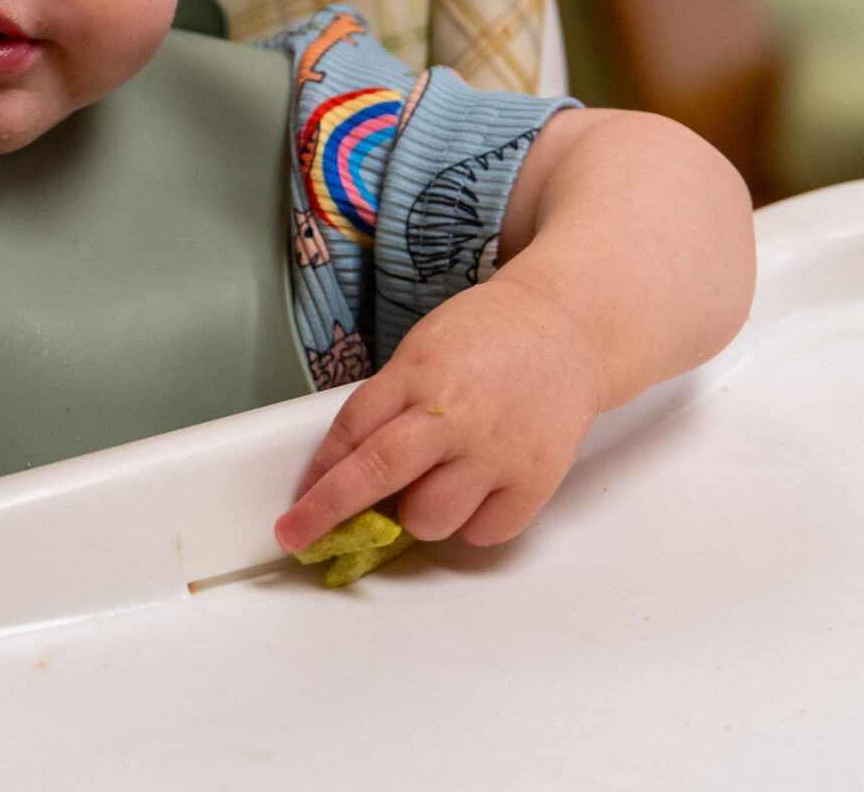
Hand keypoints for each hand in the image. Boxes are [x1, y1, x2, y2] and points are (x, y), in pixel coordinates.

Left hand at [275, 276, 605, 550]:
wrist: (569, 328)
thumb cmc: (488, 336)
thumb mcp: (423, 351)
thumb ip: (388, 403)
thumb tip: (347, 465)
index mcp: (418, 375)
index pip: (350, 432)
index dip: (317, 475)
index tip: (294, 507)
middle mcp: (455, 415)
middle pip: (379, 474)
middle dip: (328, 511)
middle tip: (299, 535)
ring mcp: (497, 450)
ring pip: (430, 518)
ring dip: (417, 514)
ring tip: (435, 483)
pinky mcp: (535, 479)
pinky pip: (483, 532)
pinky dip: (470, 524)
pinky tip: (475, 492)